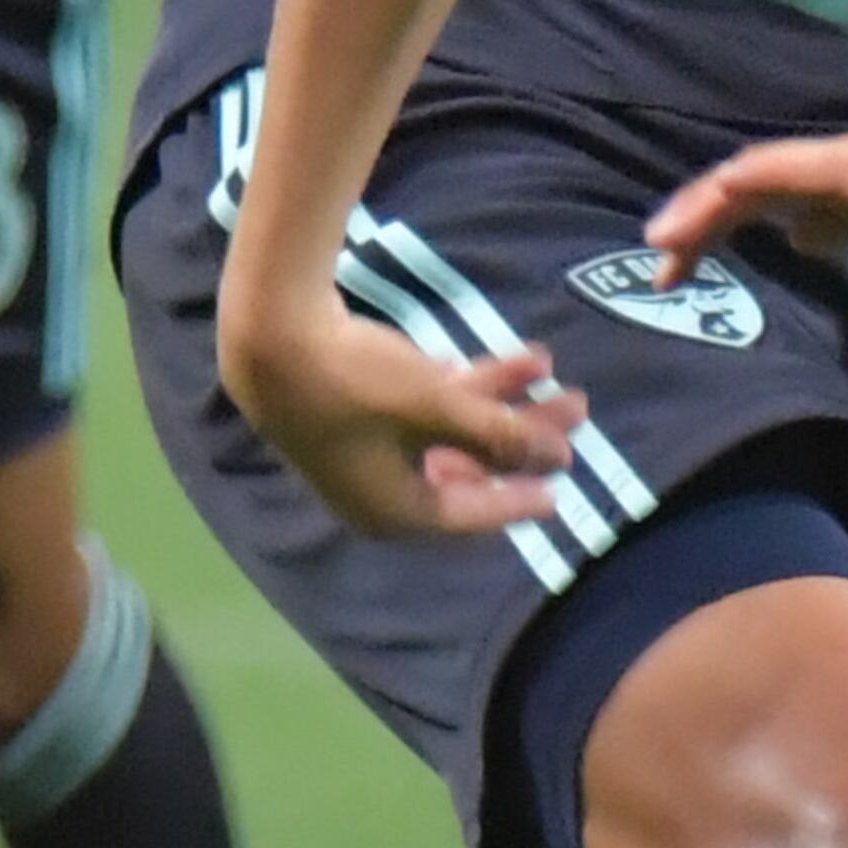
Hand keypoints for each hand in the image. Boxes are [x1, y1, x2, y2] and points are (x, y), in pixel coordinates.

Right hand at [220, 294, 588, 540]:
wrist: (271, 331)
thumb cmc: (356, 382)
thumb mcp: (437, 410)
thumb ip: (500, 435)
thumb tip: (561, 462)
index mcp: (396, 512)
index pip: (472, 515)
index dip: (522, 497)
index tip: (564, 486)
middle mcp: (383, 489)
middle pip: (470, 467)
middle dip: (523, 433)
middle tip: (576, 406)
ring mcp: (370, 448)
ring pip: (452, 429)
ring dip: (501, 399)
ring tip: (546, 361)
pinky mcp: (360, 408)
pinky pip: (426, 406)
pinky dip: (466, 385)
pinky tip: (508, 360)